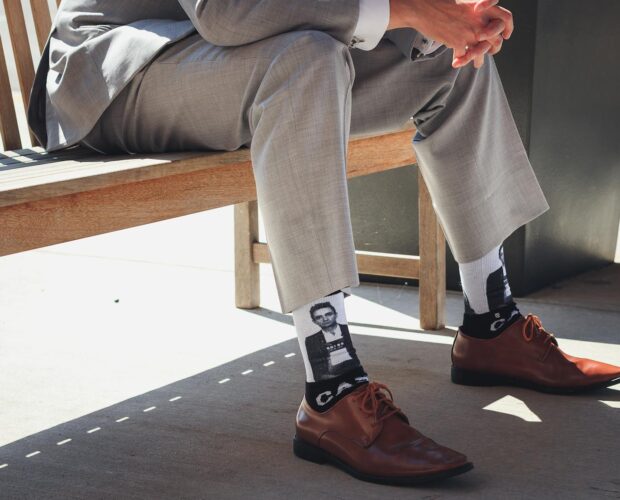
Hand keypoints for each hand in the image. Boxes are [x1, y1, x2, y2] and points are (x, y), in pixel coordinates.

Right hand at [388, 0, 512, 68]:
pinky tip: (457, 63)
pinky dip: (461, 61)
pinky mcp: (458, 42)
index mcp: (483, 8)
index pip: (506, 18)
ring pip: (482, 51)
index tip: (506, 36)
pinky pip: (465, 56)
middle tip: (490, 52)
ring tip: (477, 64)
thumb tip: (477, 18)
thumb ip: (474, 12)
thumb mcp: (463, 3)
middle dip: (494, 48)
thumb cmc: (440, 3)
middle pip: (496, 39)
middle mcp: (480, 20)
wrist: (423, 7)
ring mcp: (469, 32)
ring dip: (479, 59)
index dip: (508, 28)